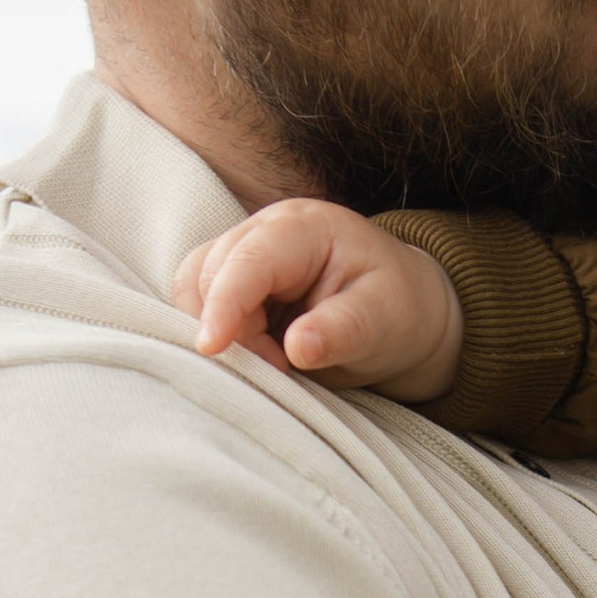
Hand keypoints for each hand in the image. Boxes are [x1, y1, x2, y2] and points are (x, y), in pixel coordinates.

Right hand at [173, 200, 464, 403]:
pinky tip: (257, 355)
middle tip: (280, 369)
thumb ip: (341, 331)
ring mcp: (245, 252)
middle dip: (230, 330)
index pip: (247, 260)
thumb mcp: (383, 321)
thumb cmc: (396, 310)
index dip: (223, 304)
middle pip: (210, 275)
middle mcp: (265, 230)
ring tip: (272, 362)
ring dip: (219, 333)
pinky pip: (201, 306)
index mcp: (304, 228)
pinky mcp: (235, 280)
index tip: (212, 348)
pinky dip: (219, 336)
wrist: (402, 310)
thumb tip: (297, 348)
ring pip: (194, 289)